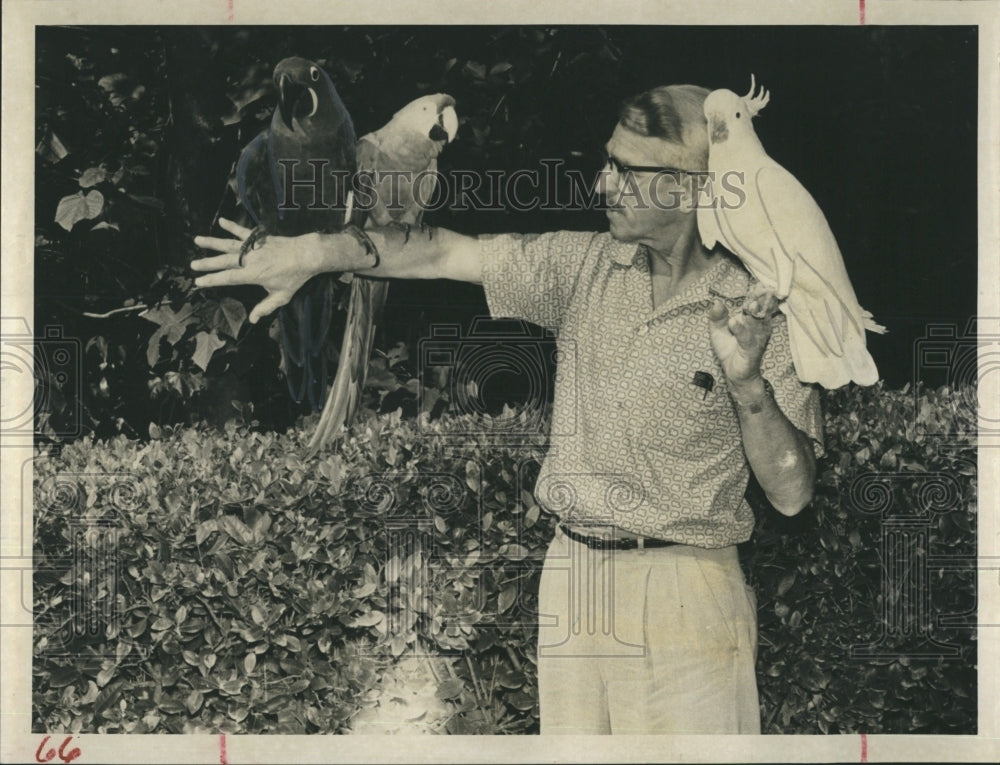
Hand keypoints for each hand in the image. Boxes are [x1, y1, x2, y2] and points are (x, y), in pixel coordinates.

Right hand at [192, 218, 324, 323]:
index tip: (198, 282)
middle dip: (207, 263)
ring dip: (213, 242)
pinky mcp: (260, 238)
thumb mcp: (282, 296)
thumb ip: (265, 307)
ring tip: (197, 239)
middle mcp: (250, 259)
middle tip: (192, 264)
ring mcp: (254, 247)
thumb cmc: (295, 277)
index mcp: (253, 274)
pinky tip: (222, 221)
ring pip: (229, 244)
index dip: (212, 280)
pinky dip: (233, 226)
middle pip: (224, 261)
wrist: (307, 255)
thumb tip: (253, 320)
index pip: (228, 278)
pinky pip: (244, 232)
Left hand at [708, 286, 779, 388]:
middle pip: (760, 311)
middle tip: (760, 288)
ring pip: (756, 324)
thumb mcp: (718, 330)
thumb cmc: (730, 349)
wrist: (735, 374)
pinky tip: (734, 322)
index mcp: (752, 320)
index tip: (758, 282)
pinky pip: (747, 340)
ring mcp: (757, 339)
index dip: (757, 293)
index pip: (756, 303)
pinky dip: (741, 331)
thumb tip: (716, 302)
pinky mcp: (752, 351)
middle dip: (760, 300)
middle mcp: (758, 328)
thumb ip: (717, 317)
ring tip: (749, 305)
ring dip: (754, 314)